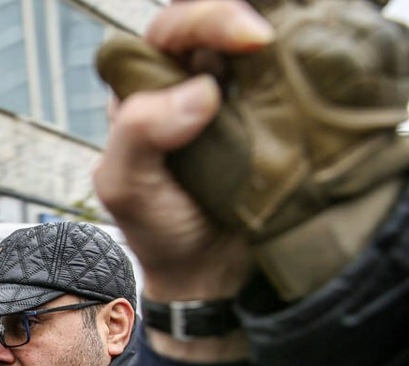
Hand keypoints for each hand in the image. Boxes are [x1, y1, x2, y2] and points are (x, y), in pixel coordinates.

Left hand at [99, 0, 408, 300]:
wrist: (206, 275)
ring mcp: (233, 102)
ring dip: (271, 43)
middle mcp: (188, 87)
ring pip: (250, 48)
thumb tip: (199, 92)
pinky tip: (304, 75)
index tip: (240, 41)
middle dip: (233, 20)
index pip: (167, 33)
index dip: (198, 24)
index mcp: (144, 93)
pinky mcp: (271, 120)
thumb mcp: (125, 187)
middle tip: (263, 39)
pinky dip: (297, 71)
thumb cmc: (157, 230)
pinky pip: (284, 81)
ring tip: (286, 52)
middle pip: (210, 28)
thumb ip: (136, 136)